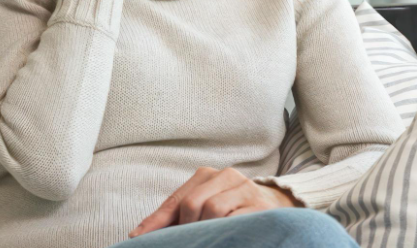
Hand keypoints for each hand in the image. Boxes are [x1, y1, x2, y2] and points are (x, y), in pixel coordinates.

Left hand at [128, 166, 302, 238]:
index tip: (138, 238)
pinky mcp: (259, 205)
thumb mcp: (206, 205)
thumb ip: (178, 216)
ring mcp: (244, 189)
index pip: (175, 201)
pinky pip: (234, 221)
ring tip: (207, 238)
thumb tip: (139, 234)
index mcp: (206, 175)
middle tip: (185, 242)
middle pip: (192, 205)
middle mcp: (225, 176)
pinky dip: (224, 232)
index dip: (156, 222)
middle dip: (185, 229)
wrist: (279, 203)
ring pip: (212, 211)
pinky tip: (222, 237)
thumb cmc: (233, 208)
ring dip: (205, 231)